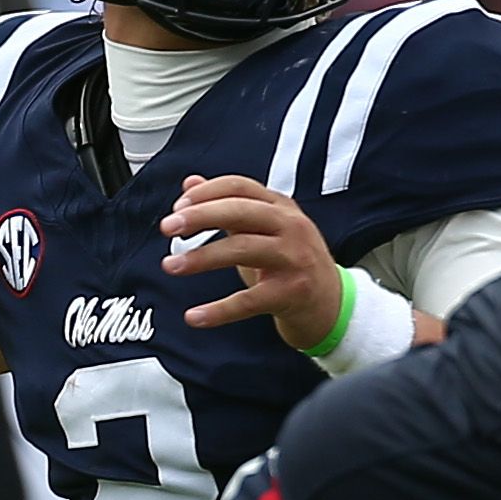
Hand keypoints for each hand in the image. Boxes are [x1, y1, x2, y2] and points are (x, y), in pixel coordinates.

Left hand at [159, 173, 343, 350]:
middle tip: (168, 228)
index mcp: (280, 206)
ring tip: (170, 266)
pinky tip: (194, 317)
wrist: (332, 305)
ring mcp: (294, 258)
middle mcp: (290, 227)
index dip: (205, 194)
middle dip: (200, 217)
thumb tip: (189, 182)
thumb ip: (227, 206)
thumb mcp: (262, 230)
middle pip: (240, 211)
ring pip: (242, 249)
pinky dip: (218, 310)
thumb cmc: (290, 263)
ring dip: (201, 258)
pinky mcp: (292, 293)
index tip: (177, 207)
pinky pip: (249, 301)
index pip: (239, 186)